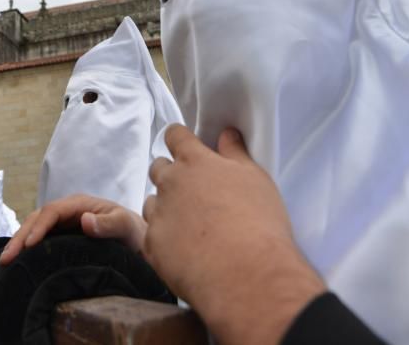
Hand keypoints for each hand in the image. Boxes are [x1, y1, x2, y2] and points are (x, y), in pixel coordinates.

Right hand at [0, 194, 145, 265]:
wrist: (138, 241)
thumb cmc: (133, 232)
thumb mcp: (125, 226)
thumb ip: (108, 224)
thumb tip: (84, 220)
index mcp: (79, 204)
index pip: (51, 211)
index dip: (39, 227)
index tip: (28, 246)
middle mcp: (67, 211)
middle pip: (37, 219)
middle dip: (20, 237)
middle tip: (6, 259)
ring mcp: (62, 224)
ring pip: (33, 228)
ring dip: (18, 244)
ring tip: (5, 262)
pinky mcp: (60, 236)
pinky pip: (39, 240)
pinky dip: (25, 249)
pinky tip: (17, 262)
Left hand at [144, 125, 324, 344]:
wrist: (245, 273)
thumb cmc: (257, 223)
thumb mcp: (255, 178)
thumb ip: (236, 153)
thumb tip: (227, 135)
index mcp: (194, 161)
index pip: (175, 135)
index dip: (179, 138)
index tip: (183, 144)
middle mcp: (170, 183)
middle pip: (158, 167)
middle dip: (171, 173)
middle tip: (193, 191)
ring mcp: (158, 213)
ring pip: (152, 202)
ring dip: (165, 207)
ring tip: (191, 225)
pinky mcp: (152, 244)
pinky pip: (151, 234)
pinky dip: (164, 238)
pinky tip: (185, 249)